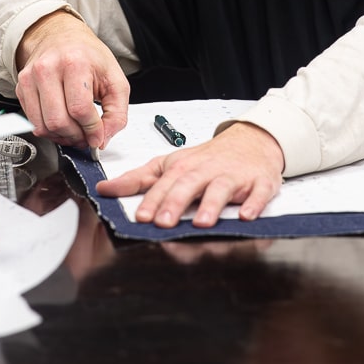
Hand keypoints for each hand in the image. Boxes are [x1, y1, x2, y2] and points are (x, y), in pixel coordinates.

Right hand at [14, 11, 129, 150]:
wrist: (61, 36)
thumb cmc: (89, 56)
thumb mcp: (115, 80)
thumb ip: (116, 113)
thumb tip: (102, 139)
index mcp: (74, 62)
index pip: (80, 109)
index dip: (92, 130)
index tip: (98, 136)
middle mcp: (48, 68)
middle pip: (58, 121)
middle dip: (76, 136)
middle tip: (86, 136)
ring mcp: (30, 78)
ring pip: (42, 125)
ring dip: (61, 136)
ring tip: (74, 131)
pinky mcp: (21, 87)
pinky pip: (32, 121)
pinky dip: (48, 129)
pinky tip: (61, 122)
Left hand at [95, 122, 283, 227]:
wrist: (251, 141)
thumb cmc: (207, 158)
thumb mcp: (170, 164)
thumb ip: (138, 179)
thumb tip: (104, 189)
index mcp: (183, 168)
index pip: (165, 184)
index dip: (153, 200)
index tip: (141, 216)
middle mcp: (206, 171)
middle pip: (189, 186)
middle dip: (176, 204)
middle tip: (164, 223)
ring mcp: (234, 177)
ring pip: (222, 190)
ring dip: (212, 205)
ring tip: (202, 222)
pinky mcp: (259, 183)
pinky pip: (258, 194)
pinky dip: (254, 204)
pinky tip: (246, 216)